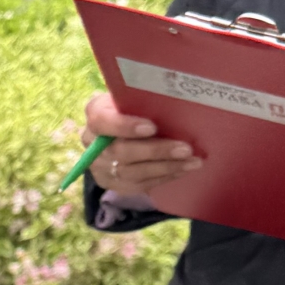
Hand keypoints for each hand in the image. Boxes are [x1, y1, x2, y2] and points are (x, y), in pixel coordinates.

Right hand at [80, 91, 201, 199]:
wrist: (120, 131)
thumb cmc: (133, 109)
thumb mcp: (134, 99)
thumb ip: (144, 102)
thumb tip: (177, 104)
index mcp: (95, 115)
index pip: (102, 121)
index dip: (125, 126)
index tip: (152, 127)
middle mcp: (92, 143)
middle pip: (121, 152)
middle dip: (156, 151)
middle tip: (185, 149)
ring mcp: (100, 167)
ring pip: (132, 172)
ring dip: (166, 168)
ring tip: (192, 162)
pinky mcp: (112, 184)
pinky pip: (138, 185)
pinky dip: (163, 177)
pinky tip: (182, 170)